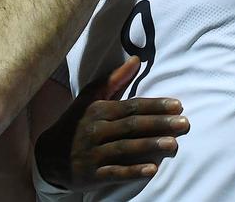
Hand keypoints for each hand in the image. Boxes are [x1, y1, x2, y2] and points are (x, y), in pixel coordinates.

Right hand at [35, 58, 189, 191]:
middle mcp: (96, 130)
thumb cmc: (76, 123)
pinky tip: (152, 169)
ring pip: (126, 148)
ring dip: (151, 146)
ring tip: (174, 144)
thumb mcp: (90, 98)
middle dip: (160, 124)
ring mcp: (93, 154)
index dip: (155, 105)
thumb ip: (114, 79)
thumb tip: (136, 60)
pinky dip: (133, 171)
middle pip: (132, 126)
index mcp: (98, 110)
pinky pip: (115, 172)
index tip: (178, 105)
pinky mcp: (92, 175)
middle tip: (185, 124)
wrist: (49, 156)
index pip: (132, 106)